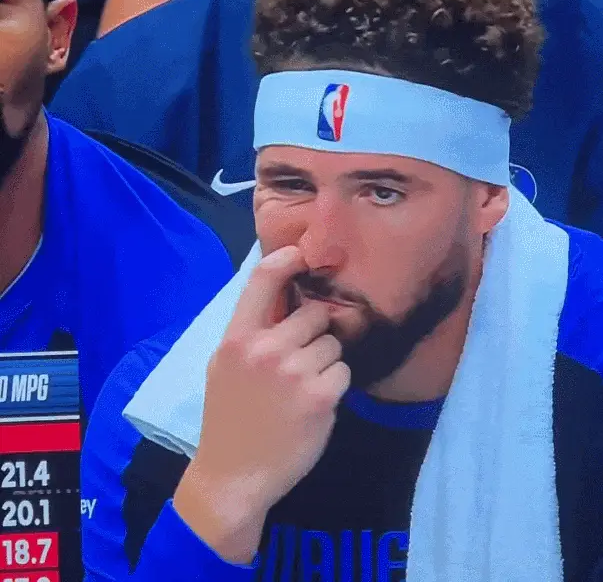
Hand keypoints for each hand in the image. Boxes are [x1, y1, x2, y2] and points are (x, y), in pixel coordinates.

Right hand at [174, 246, 349, 559]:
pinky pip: (343, 371)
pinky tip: (314, 404)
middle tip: (300, 359)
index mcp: (238, 338)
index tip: (303, 254)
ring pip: (333, 343)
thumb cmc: (228, 418)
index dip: (287, 259)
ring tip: (303, 387)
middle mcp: (266, 348)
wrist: (233, 477)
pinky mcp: (321, 396)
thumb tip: (287, 299)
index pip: (262, 279)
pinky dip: (334, 385)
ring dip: (326, 360)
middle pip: (315, 314)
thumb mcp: (225, 367)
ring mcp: (295, 371)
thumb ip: (252, 333)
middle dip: (315, 332)